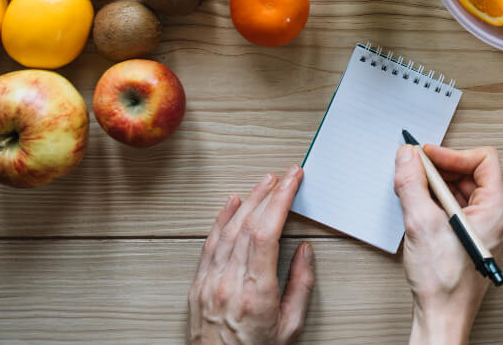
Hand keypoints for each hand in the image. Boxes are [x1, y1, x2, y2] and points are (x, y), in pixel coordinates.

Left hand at [188, 166, 313, 344]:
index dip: (281, 200)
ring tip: (264, 183)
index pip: (267, 233)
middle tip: (285, 175)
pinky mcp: (198, 286)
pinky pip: (209, 244)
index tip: (293, 181)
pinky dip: (220, 219)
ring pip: (228, 230)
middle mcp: (229, 284)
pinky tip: (231, 203)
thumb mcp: (291, 327)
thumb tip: (304, 251)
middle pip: (248, 225)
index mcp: (256, 294)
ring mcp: (210, 283)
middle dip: (269, 194)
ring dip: (248, 201)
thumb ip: (300, 285)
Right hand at [394, 145, 502, 344]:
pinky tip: (420, 208)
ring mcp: (486, 230)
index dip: (453, 153)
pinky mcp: (473, 239)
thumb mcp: (421, 223)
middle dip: (442, 169)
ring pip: (464, 191)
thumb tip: (408, 157)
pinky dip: (439, 202)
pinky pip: (459, 208)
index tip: (428, 156)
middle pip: (472, 174)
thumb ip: (412, 183)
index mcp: (496, 209)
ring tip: (414, 189)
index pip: (484, 160)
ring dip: (438, 186)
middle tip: (416, 169)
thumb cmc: (444, 282)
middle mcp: (497, 217)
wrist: (443, 317)